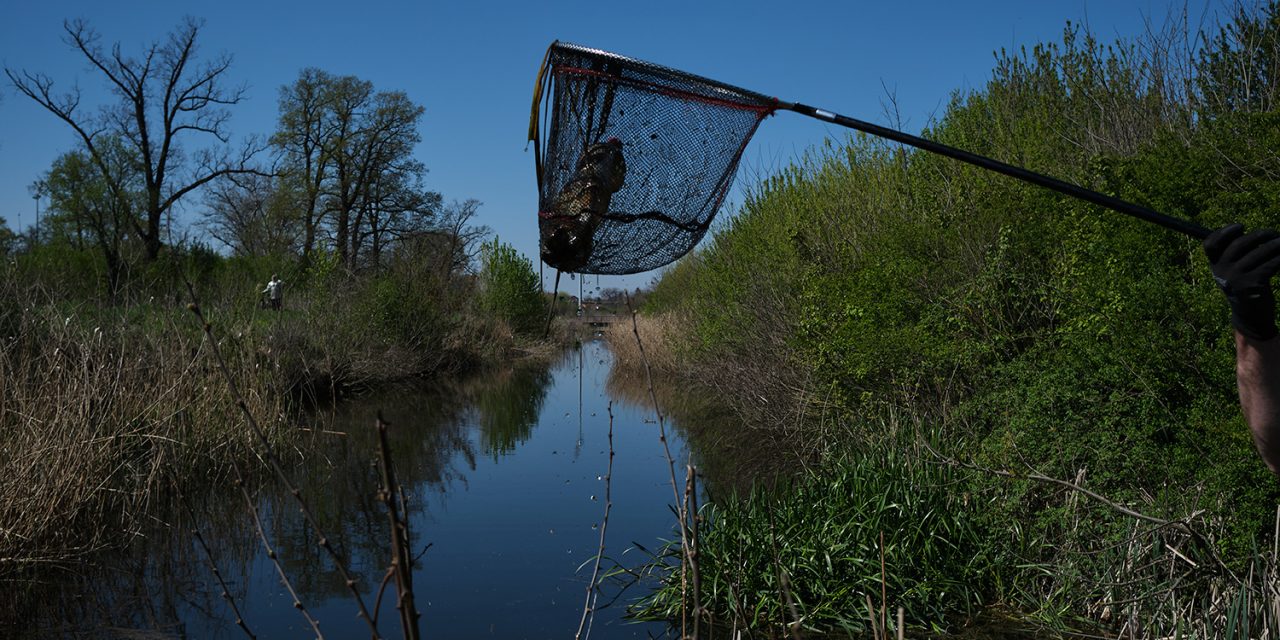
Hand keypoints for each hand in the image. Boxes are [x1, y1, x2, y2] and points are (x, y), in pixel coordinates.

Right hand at [1204, 223, 1279, 339]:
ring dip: (1275, 245)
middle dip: (1259, 235)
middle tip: (1272, 234)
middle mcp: (1222, 271)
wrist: (1250, 314)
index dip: (1223, 232)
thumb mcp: (1234, 270)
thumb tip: (1257, 234)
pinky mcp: (1252, 284)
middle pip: (1239, 243)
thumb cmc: (1245, 285)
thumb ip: (1237, 254)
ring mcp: (1236, 278)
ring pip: (1259, 252)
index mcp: (1215, 265)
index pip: (1210, 244)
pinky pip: (1270, 264)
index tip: (1240, 227)